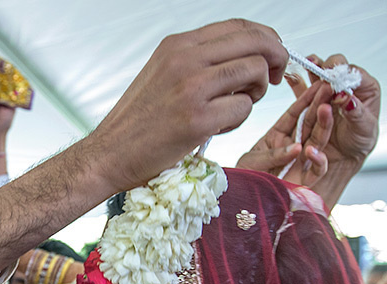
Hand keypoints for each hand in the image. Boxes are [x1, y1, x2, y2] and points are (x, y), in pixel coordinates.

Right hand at [88, 19, 287, 192]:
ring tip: (234, 108)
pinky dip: (238, 120)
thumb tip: (244, 57)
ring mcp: (192, 88)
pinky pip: (243, 108)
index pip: (238, 26)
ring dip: (257, 91)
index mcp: (178, 45)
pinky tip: (217, 128)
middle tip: (274, 79)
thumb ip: (199, 61)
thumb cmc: (139, 120)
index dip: (266, 39)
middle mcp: (185, 59)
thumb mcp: (163, 74)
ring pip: (254, 71)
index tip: (271, 56)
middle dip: (276, 59)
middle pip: (255, 42)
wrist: (110, 153)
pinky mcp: (197, 119)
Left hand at [236, 80, 333, 186]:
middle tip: (329, 89)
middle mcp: (292, 148)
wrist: (240, 202)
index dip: (306, 99)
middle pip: (311, 125)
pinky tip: (311, 150)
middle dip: (321, 107)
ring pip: (318, 142)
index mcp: (278, 137)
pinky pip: (318, 171)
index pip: (295, 115)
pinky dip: (318, 160)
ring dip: (324, 126)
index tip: (317, 84)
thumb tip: (297, 148)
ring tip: (326, 109)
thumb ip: (274, 153)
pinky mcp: (304, 183)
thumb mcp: (253, 160)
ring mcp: (300, 164)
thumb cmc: (243, 180)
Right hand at [303, 54, 379, 167]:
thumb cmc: (359, 142)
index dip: (343, 72)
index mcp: (366, 89)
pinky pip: (304, 86)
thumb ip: (356, 112)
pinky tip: (292, 74)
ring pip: (320, 73)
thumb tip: (344, 95)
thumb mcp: (363, 128)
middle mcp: (347, 86)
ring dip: (312, 68)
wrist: (346, 156)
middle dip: (326, 68)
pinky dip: (297, 79)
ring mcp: (329, 91)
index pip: (354, 73)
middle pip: (336, 68)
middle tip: (320, 74)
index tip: (333, 78)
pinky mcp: (314, 99)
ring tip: (307, 66)